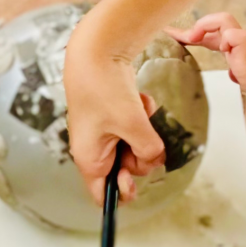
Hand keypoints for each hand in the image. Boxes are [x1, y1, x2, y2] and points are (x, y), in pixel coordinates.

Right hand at [62, 22, 165, 203]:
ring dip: (144, 131)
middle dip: (141, 155)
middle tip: (143, 137)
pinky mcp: (112, 116)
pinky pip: (135, 127)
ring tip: (140, 111)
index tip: (135, 184)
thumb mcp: (133, 126)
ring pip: (134, 146)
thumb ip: (149, 150)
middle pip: (126, 170)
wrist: (97, 51)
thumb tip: (155, 157)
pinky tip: (139, 101)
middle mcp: (94, 149)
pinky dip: (141, 116)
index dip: (121, 195)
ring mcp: (103, 132)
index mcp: (90, 159)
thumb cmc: (104, 89)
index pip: (102, 196)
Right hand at [167, 14, 245, 114]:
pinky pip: (231, 59)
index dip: (202, 26)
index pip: (218, 21)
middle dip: (195, 32)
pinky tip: (219, 68)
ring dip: (205, 42)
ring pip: (222, 44)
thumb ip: (239, 45)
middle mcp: (243, 45)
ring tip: (188, 44)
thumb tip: (227, 34)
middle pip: (216, 32)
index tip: (188, 39)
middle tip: (173, 34)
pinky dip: (220, 58)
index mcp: (241, 40)